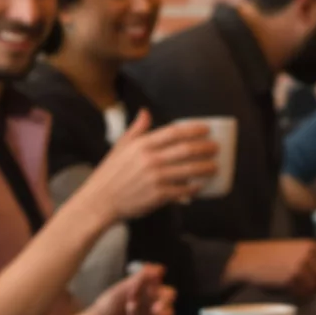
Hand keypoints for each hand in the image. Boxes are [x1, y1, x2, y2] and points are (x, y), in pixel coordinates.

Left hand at [72, 265, 175, 314]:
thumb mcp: (123, 288)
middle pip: (170, 311)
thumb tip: (161, 268)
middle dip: (159, 312)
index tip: (153, 300)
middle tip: (150, 311)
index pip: (169, 294)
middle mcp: (155, 311)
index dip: (164, 298)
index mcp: (152, 296)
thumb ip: (142, 277)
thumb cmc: (108, 305)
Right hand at [80, 114, 221, 225]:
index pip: (174, 132)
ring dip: (206, 168)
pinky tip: (201, 186)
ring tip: (215, 167)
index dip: (194, 129)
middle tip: (216, 149)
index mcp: (141, 145)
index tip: (207, 129)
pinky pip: (183, 191)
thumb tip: (146, 112)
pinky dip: (194, 188)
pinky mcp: (158, 196)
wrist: (99, 202)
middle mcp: (149, 160)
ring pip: (189, 170)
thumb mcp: (120, 148)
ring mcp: (155, 178)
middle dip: (206, 148)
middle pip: (186, 150)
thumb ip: (136, 130)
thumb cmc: (110, 174)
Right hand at [226, 239, 315, 296]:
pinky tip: (287, 287)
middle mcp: (310, 253)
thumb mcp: (295, 251)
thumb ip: (314, 261)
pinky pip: (304, 292)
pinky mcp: (293, 276)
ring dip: (307, 291)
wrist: (246, 260)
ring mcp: (302, 264)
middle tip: (305, 287)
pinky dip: (297, 294)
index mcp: (313, 245)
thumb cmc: (269, 258)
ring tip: (293, 286)